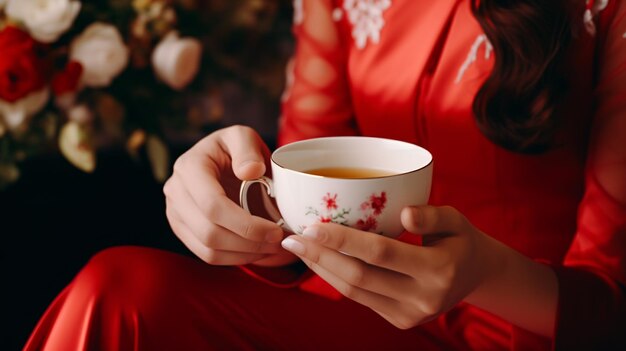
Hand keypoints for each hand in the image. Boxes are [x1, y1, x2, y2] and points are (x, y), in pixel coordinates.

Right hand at [164, 125, 295, 266]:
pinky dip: (235, 258)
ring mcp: (175, 213)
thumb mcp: (244, 137)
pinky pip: (207, 254)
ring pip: (208, 249)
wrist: (222, 160)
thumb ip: (247, 149)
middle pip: (210, 232)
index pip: (213, 205)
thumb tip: (250, 171)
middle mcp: (175, 191)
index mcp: (190, 167)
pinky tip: (257, 250)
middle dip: (249, 242)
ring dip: (245, 254)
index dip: (246, 224)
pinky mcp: (182, 229)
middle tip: (279, 242)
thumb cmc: (235, 148)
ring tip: (272, 247)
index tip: (276, 230)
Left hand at [281, 205, 499, 328]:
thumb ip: (432, 215)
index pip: (381, 252)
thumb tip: (405, 212)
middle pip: (360, 276)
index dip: (343, 239)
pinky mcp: (401, 321)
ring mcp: (411, 314)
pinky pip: (361, 299)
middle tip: (292, 237)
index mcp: (439, 268)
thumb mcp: (456, 220)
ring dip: (322, 269)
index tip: (312, 225)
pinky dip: (336, 279)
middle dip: (321, 256)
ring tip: (299, 248)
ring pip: (355, 292)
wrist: (476, 276)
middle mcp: (423, 297)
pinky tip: (320, 261)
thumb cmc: (460, 240)